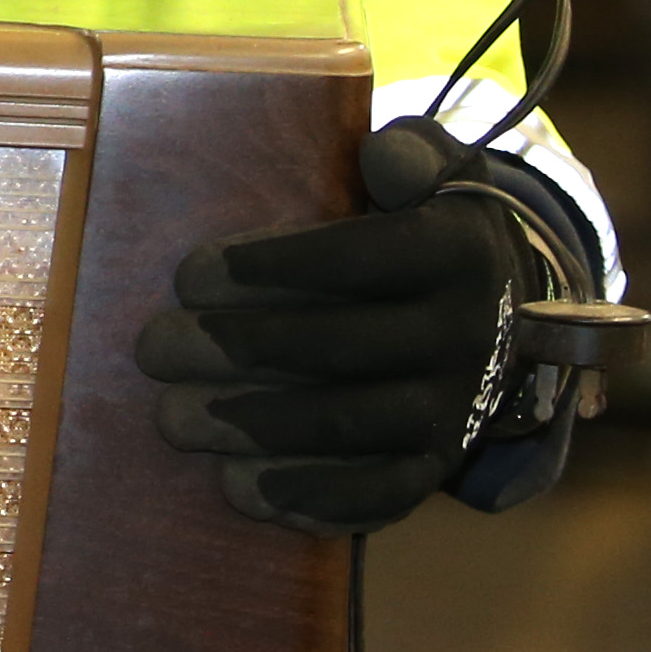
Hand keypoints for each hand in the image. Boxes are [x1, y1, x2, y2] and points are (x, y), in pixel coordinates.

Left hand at [137, 125, 571, 535]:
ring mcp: (456, 409)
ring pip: (350, 425)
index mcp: (457, 252)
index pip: (365, 259)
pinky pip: (378, 494)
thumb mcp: (432, 174)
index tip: (188, 276)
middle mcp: (467, 335)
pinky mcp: (438, 466)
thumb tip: (384, 156)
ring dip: (252, 426)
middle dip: (239, 349)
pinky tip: (236, 486)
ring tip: (170, 416)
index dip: (275, 268)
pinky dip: (307, 497)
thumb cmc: (424, 228)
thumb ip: (409, 154)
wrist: (496, 314)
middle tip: (154, 347)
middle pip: (344, 348)